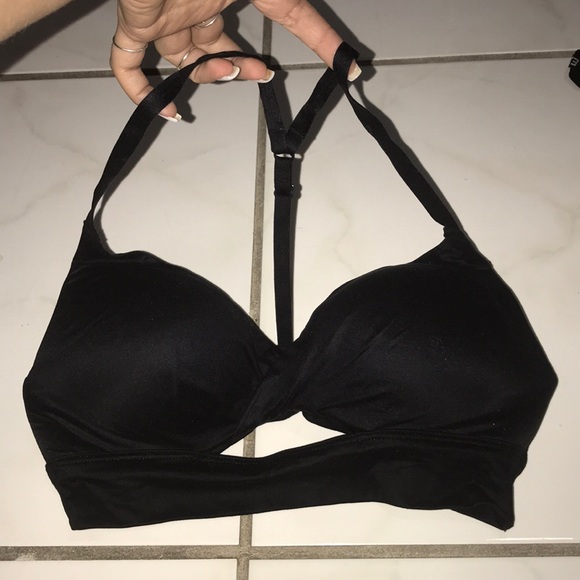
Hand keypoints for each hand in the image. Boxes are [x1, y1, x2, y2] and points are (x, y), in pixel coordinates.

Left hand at [111, 0, 345, 119]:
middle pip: (217, 48)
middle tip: (260, 72)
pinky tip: (170, 114)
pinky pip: (126, 63)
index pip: (267, 23)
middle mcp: (194, 6)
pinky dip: (141, 91)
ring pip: (182, 59)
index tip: (340, 67)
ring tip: (229, 68)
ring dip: (209, 74)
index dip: (298, 46)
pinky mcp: (133, 24)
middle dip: (242, 66)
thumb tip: (349, 59)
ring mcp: (162, 17)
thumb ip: (305, 20)